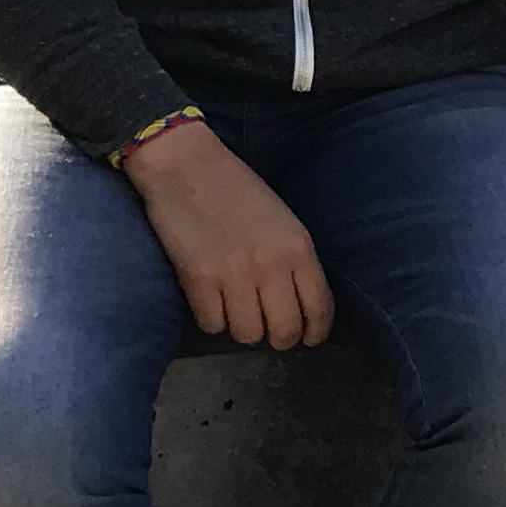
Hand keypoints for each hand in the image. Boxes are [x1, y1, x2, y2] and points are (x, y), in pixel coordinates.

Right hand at [121, 121, 336, 347]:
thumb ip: (294, 259)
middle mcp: (272, 265)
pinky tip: (211, 302)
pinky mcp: (198, 280)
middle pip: (284, 331)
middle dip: (279, 339)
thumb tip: (300, 304)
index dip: (315, 332)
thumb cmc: (237, 191)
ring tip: (237, 310)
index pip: (318, 308)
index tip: (309, 340)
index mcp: (299, 248)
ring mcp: (235, 275)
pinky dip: (212, 319)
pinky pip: (212, 324)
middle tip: (269, 332)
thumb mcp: (283, 221)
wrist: (187, 166)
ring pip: (247, 334)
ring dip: (242, 328)